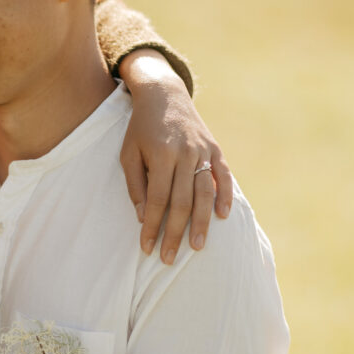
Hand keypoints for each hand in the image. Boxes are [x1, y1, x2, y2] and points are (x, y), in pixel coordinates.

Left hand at [118, 49, 232, 263]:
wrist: (163, 94)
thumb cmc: (140, 128)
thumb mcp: (128, 153)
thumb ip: (136, 185)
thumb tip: (144, 217)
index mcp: (160, 155)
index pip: (157, 200)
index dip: (152, 226)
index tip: (147, 248)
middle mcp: (185, 153)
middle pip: (182, 202)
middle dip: (175, 233)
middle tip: (169, 258)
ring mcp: (203, 151)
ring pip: (205, 193)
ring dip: (202, 223)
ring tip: (197, 247)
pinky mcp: (215, 149)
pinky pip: (224, 176)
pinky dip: (225, 196)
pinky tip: (223, 217)